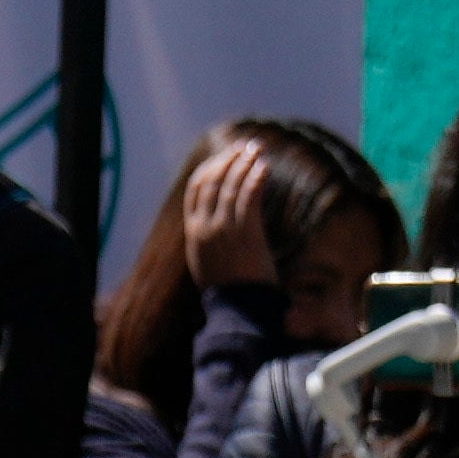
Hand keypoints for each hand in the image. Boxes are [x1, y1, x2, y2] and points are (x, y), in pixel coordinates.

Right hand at [175, 132, 287, 292]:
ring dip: (245, 164)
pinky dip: (256, 179)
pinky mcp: (245, 234)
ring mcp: (224, 231)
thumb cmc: (231, 288)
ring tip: (257, 152)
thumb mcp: (212, 260)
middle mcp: (205, 229)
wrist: (239, 309)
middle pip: (212, 182)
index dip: (211, 168)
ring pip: (231, 186)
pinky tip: (264, 169)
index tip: (227, 157)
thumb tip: (223, 217)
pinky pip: (249, 198)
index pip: (196, 189)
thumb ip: (212, 237)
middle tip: (245, 147)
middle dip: (229, 160)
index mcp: (194, 233)